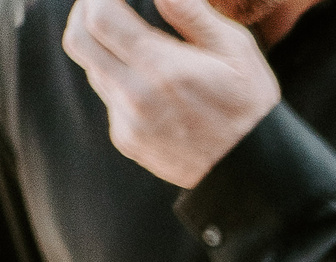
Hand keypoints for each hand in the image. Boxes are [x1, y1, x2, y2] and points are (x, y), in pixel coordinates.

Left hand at [62, 0, 278, 189]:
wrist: (257, 171)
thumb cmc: (252, 105)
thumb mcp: (236, 49)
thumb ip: (191, 12)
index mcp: (164, 67)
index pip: (99, 18)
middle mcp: (138, 97)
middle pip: (78, 40)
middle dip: (84, 14)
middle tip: (103, 6)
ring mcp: (129, 122)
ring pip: (93, 70)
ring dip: (105, 50)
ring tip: (138, 50)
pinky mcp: (129, 141)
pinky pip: (109, 101)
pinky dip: (121, 86)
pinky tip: (153, 91)